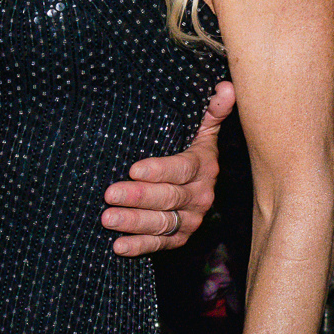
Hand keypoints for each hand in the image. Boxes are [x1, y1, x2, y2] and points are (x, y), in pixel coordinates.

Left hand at [101, 78, 235, 256]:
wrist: (195, 184)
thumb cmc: (189, 148)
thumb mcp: (200, 129)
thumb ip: (210, 111)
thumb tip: (226, 87)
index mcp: (203, 166)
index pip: (181, 169)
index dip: (158, 170)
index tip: (133, 169)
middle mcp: (200, 195)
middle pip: (168, 198)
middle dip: (138, 197)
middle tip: (109, 194)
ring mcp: (190, 219)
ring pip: (162, 223)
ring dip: (134, 222)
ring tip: (107, 219)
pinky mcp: (179, 237)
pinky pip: (159, 245)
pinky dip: (139, 247)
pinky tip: (118, 246)